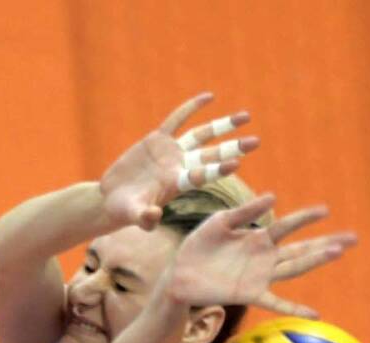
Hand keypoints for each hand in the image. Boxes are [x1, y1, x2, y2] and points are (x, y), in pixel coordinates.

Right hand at [98, 92, 259, 230]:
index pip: (202, 175)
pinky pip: (177, 119)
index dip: (218, 168)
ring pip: (202, 135)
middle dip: (233, 147)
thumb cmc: (125, 210)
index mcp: (177, 184)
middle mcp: (179, 166)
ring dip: (223, 126)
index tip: (237, 163)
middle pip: (211, 154)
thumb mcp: (134, 214)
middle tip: (256, 142)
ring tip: (245, 117)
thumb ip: (144, 218)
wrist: (114, 198)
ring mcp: (171, 152)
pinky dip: (192, 108)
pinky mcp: (158, 140)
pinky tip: (209, 97)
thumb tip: (153, 217)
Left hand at [167, 194, 358, 318]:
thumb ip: (245, 211)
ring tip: (337, 252)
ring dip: (316, 261)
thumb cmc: (199, 246)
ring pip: (294, 268)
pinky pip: (277, 302)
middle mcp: (264, 257)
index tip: (325, 210)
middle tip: (352, 238)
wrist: (179, 274)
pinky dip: (295, 308)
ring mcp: (260, 277)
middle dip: (326, 242)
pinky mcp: (250, 294)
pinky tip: (315, 314)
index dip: (305, 218)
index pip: (288, 226)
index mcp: (258, 237)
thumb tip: (273, 197)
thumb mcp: (220, 222)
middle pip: (301, 249)